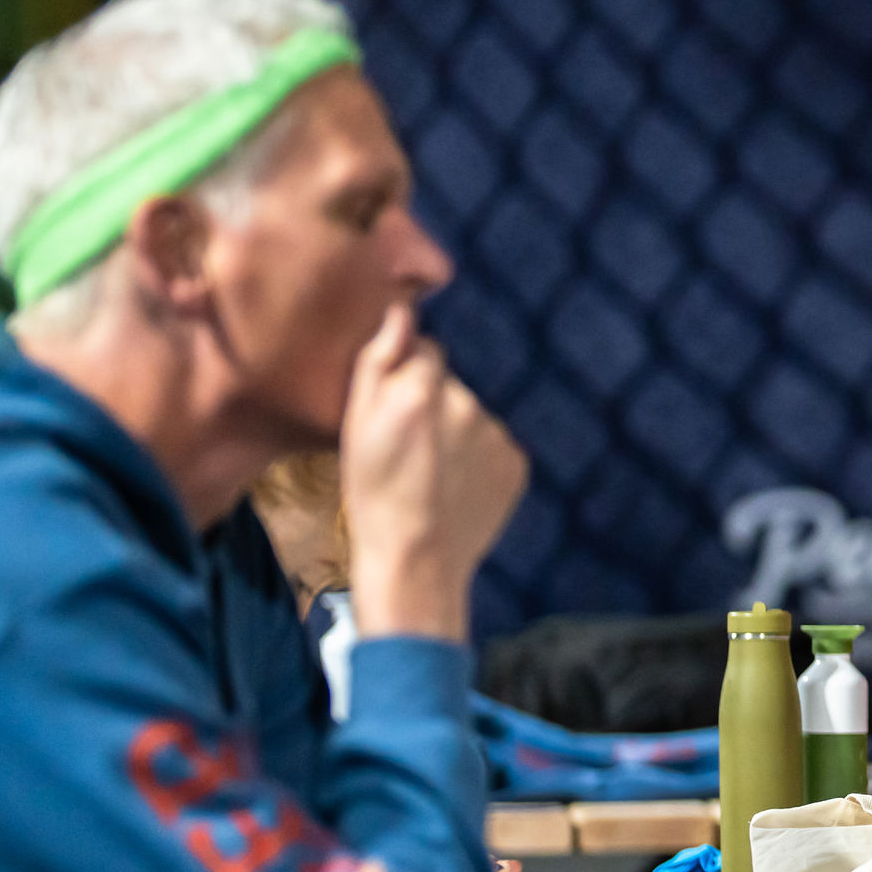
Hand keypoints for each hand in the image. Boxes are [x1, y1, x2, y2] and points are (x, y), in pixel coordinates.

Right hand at [340, 303, 526, 643]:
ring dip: (456, 434)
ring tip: (430, 475)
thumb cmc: (372, 493)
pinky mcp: (517, 464)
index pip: (426, 350)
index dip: (406, 379)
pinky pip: (494, 448)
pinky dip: (478, 461)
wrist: (415, 562)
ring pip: (473, 417)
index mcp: (423, 389)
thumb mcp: (355, 425)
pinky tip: (454, 487)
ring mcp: (498, 436)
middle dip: (433, 405)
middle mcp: (468, 405)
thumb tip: (402, 309)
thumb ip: (378, 360)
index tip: (395, 413)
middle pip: (450, 384)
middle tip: (409, 450)